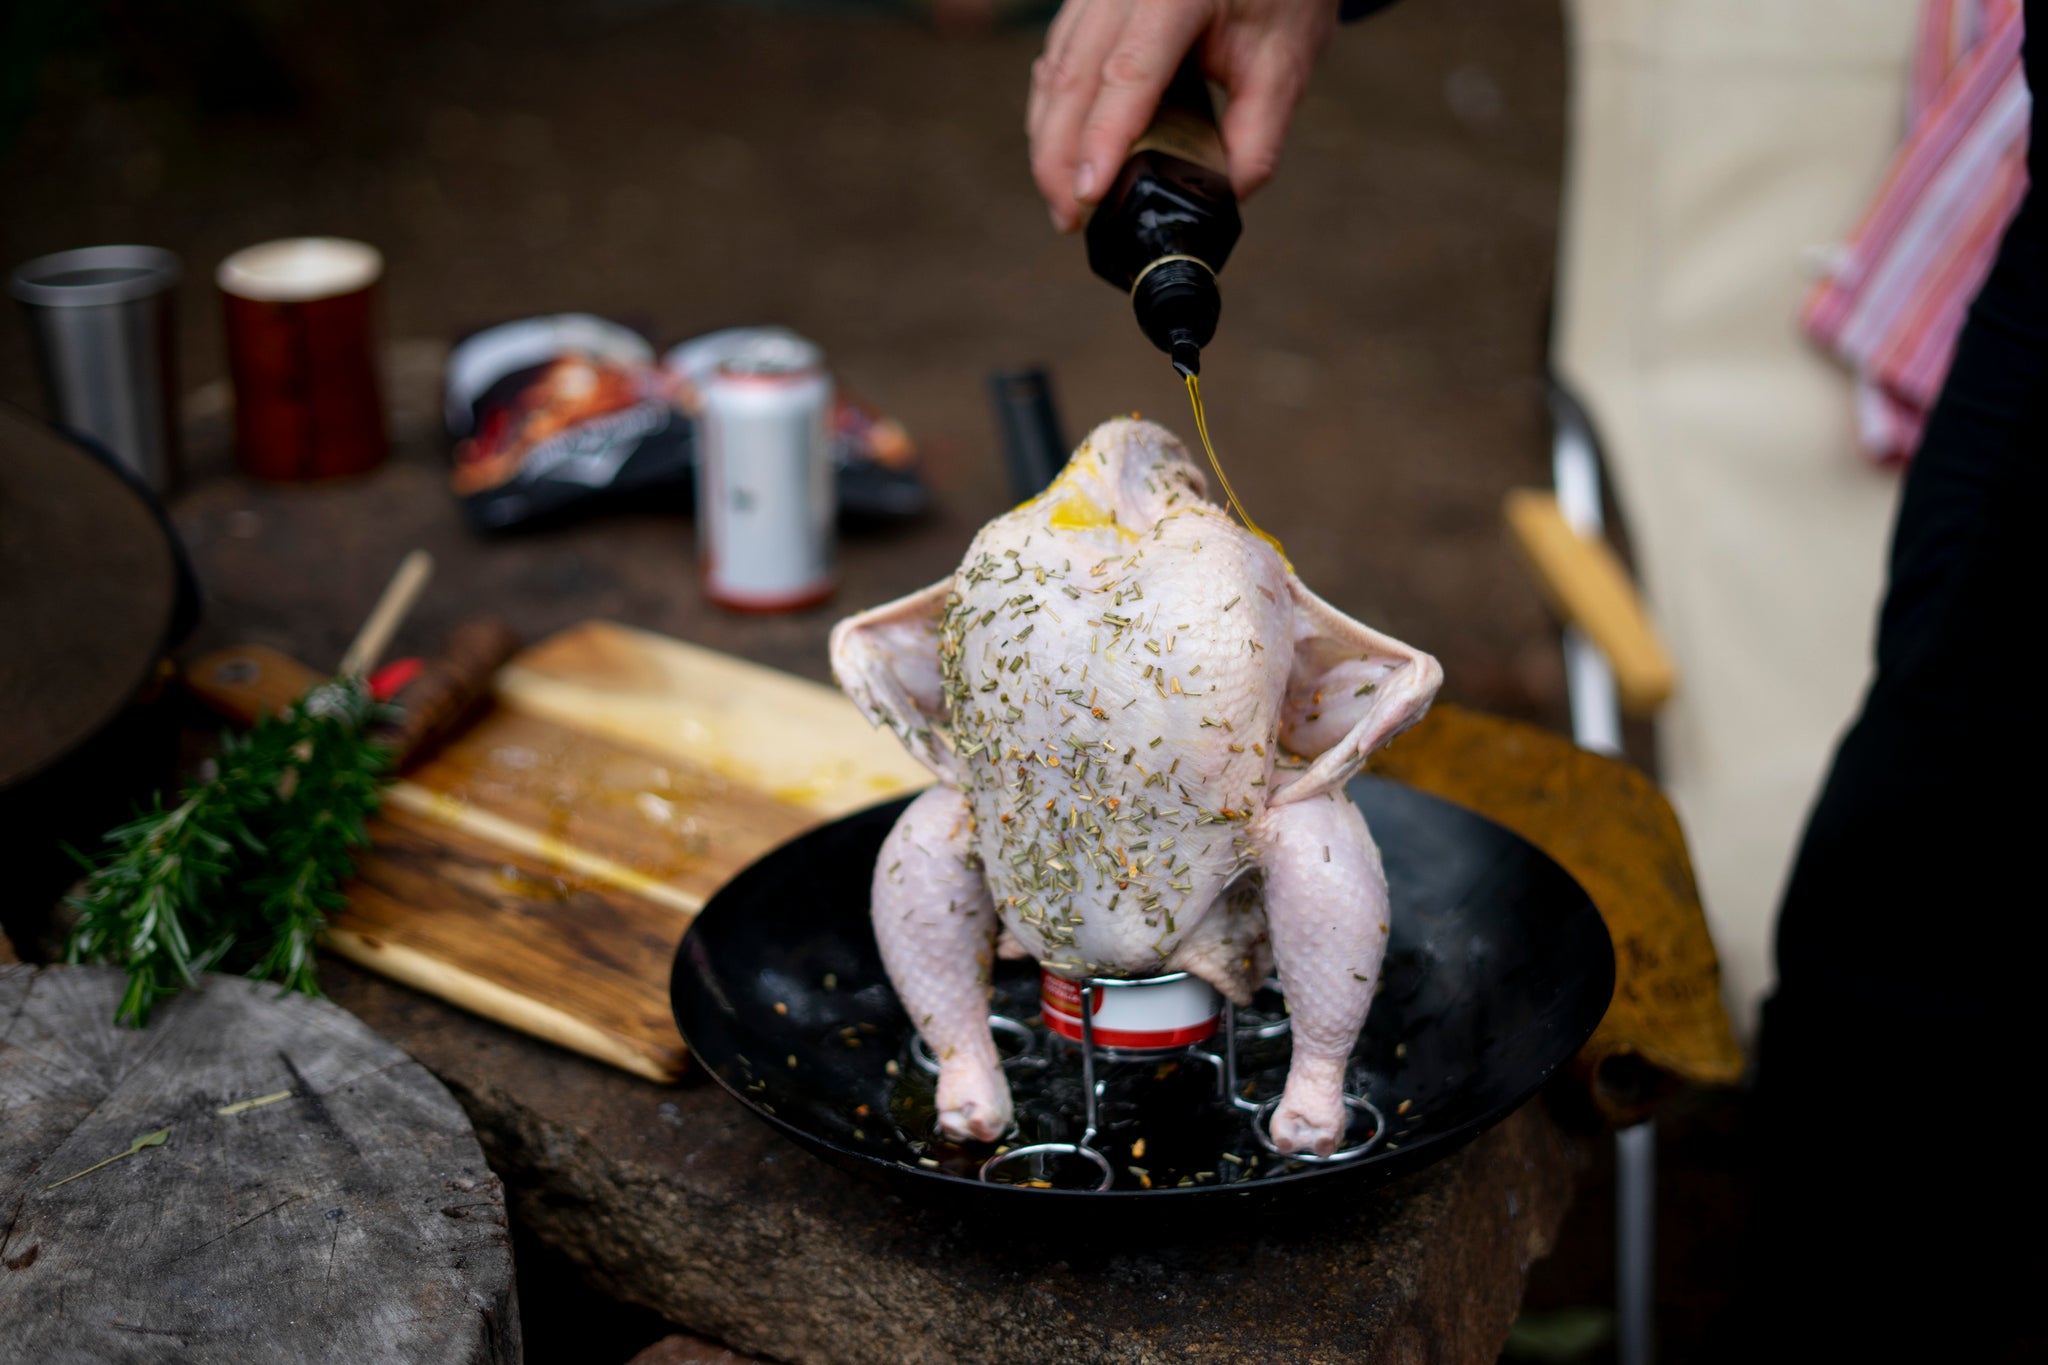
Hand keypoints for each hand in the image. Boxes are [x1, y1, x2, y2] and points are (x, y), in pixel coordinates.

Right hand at [1028, 0, 1336, 232]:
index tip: (1090, 195)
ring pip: (1054, 71)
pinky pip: (1056, 60)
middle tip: (1069, 219)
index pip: (1130, 72)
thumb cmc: (1279, 0)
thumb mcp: (1284, 65)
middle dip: (1059, 157)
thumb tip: (1220, 199)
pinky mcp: (1088, 4)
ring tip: (1064, 201)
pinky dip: (1052, 114)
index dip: (1104, 138)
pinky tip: (1060, 155)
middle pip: (1074, 76)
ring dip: (1048, 142)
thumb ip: (1257, 136)